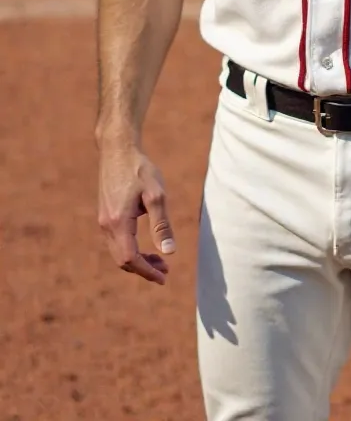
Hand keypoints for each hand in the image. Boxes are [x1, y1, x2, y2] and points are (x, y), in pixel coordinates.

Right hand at [98, 144, 175, 284]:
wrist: (117, 149)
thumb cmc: (139, 169)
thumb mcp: (156, 195)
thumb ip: (161, 225)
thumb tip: (169, 251)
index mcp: (118, 222)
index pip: (130, 258)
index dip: (147, 272)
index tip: (164, 277)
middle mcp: (106, 225)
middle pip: (122, 259)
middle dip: (144, 269)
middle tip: (166, 270)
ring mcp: (103, 220)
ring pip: (118, 251)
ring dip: (138, 260)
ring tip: (161, 259)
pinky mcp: (105, 214)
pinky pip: (116, 241)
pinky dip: (131, 249)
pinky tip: (146, 244)